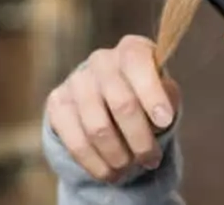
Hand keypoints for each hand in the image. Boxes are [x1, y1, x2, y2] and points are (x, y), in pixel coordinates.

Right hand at [46, 35, 181, 182]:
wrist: (109, 100)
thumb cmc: (145, 96)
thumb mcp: (164, 94)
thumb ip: (166, 100)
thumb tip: (160, 119)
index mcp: (132, 50)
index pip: (138, 64)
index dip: (152, 94)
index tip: (165, 121)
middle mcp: (102, 60)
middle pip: (122, 103)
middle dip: (140, 139)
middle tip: (151, 160)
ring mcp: (76, 81)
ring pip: (97, 128)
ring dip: (118, 156)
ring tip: (129, 169)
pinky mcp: (57, 103)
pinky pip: (75, 141)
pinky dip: (96, 164)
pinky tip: (109, 173)